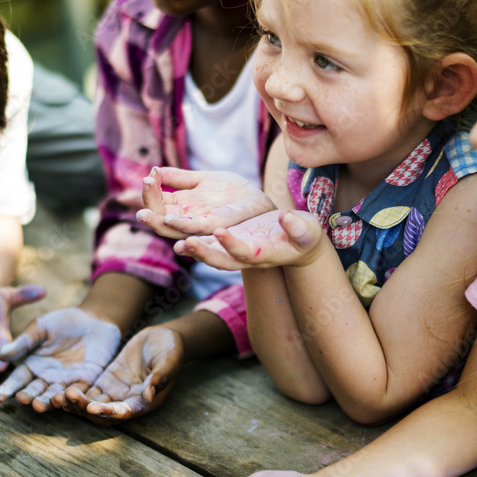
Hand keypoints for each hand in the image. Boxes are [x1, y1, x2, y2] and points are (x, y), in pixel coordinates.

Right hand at [0, 308, 120, 411]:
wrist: (94, 321)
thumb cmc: (63, 322)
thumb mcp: (41, 329)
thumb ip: (24, 343)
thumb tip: (0, 354)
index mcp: (32, 366)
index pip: (18, 380)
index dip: (8, 388)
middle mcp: (46, 379)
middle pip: (35, 392)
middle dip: (28, 397)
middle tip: (22, 399)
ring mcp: (65, 383)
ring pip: (54, 397)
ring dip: (48, 402)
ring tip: (39, 404)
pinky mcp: (85, 383)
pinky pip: (78, 393)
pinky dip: (72, 398)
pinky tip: (65, 399)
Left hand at [64, 327, 182, 423]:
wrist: (164, 338)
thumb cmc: (171, 350)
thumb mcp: (168, 361)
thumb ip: (159, 378)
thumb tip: (148, 396)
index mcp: (145, 403)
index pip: (123, 413)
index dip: (107, 412)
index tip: (92, 407)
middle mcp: (128, 402)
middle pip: (103, 413)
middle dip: (85, 409)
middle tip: (68, 397)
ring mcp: (116, 392)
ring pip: (93, 404)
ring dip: (77, 403)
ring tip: (60, 394)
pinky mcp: (107, 381)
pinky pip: (89, 391)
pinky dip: (77, 393)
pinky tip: (60, 388)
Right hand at [136, 167, 275, 238]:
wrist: (258, 200)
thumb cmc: (232, 192)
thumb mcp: (202, 180)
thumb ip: (179, 177)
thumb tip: (153, 170)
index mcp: (183, 208)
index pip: (158, 204)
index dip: (150, 192)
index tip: (147, 177)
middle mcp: (188, 220)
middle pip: (160, 220)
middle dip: (147, 211)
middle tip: (137, 199)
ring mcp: (201, 226)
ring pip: (173, 230)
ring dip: (157, 223)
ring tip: (143, 214)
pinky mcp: (217, 227)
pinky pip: (196, 229)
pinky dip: (181, 225)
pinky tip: (170, 218)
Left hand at [175, 211, 325, 270]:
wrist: (296, 243)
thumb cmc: (305, 238)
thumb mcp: (306, 232)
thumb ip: (298, 227)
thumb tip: (287, 217)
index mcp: (263, 255)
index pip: (246, 253)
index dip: (233, 245)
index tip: (220, 232)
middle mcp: (243, 257)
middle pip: (220, 259)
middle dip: (202, 253)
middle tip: (184, 243)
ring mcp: (232, 251)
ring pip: (207, 251)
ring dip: (189, 245)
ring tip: (173, 238)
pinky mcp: (225, 241)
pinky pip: (204, 240)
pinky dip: (187, 234)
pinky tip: (170, 221)